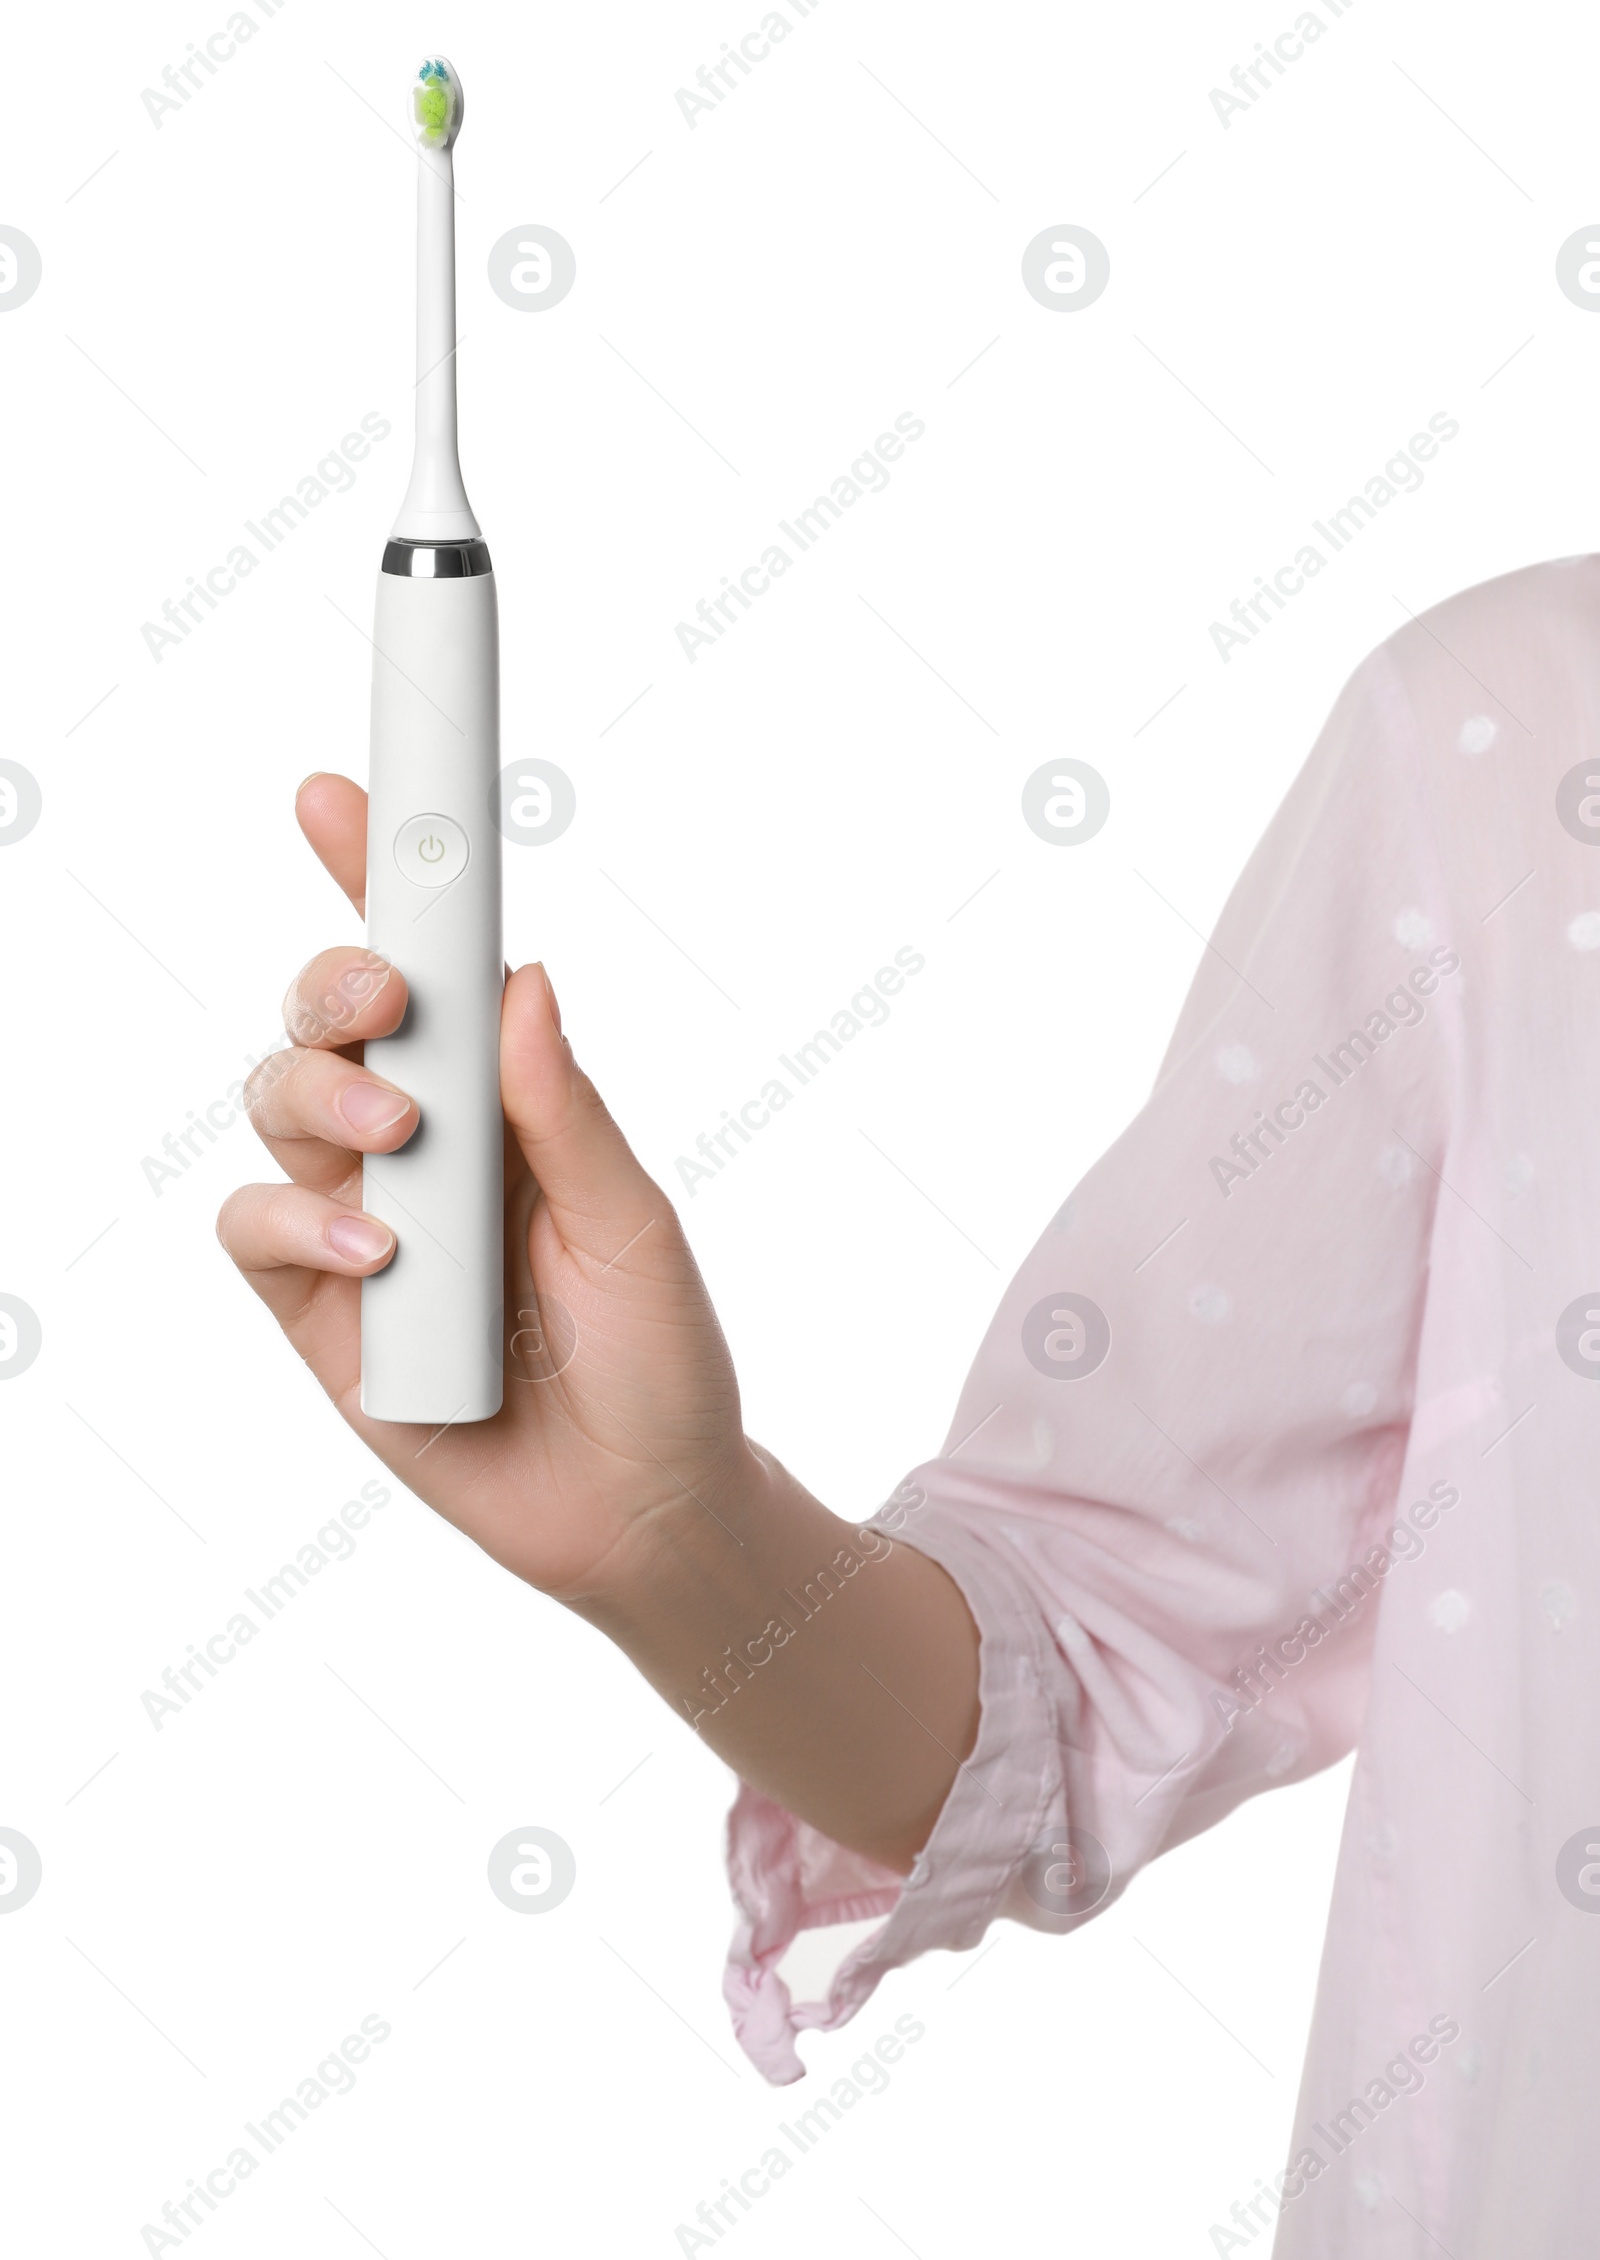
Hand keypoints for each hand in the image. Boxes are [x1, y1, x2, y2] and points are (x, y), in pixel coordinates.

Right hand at [217, 774, 753, 1608]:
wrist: (644, 1511)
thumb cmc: (660, 1358)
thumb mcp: (635, 1224)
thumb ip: (567, 1113)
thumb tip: (523, 980)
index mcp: (499, 1103)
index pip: (424, 974)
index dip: (376, 882)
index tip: (343, 798)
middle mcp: (417, 1146)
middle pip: (326, 1019)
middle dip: (336, 982)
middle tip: (385, 997)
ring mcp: (357, 1223)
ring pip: (276, 1103)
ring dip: (321, 1097)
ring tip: (399, 1142)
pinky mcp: (316, 1313)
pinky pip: (256, 1228)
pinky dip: (300, 1219)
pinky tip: (377, 1251)